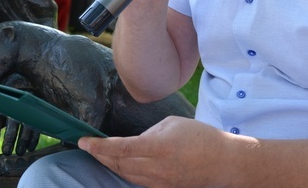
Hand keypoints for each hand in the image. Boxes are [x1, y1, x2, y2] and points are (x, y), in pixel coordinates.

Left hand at [0, 108, 39, 154]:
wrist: (22, 90)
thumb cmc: (3, 108)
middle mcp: (13, 107)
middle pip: (11, 126)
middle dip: (8, 141)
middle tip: (6, 153)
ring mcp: (26, 110)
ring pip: (25, 128)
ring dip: (22, 143)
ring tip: (19, 153)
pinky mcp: (36, 114)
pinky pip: (36, 129)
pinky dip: (33, 140)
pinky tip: (29, 148)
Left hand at [79, 116, 231, 187]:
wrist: (223, 164)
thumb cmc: (201, 138)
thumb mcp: (172, 124)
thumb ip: (149, 133)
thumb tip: (134, 142)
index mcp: (159, 147)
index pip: (121, 148)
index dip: (99, 146)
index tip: (83, 141)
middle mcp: (156, 168)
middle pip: (118, 163)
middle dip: (98, 154)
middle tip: (85, 145)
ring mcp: (159, 182)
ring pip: (125, 174)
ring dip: (108, 164)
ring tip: (96, 153)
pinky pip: (136, 181)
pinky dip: (123, 171)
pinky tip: (116, 164)